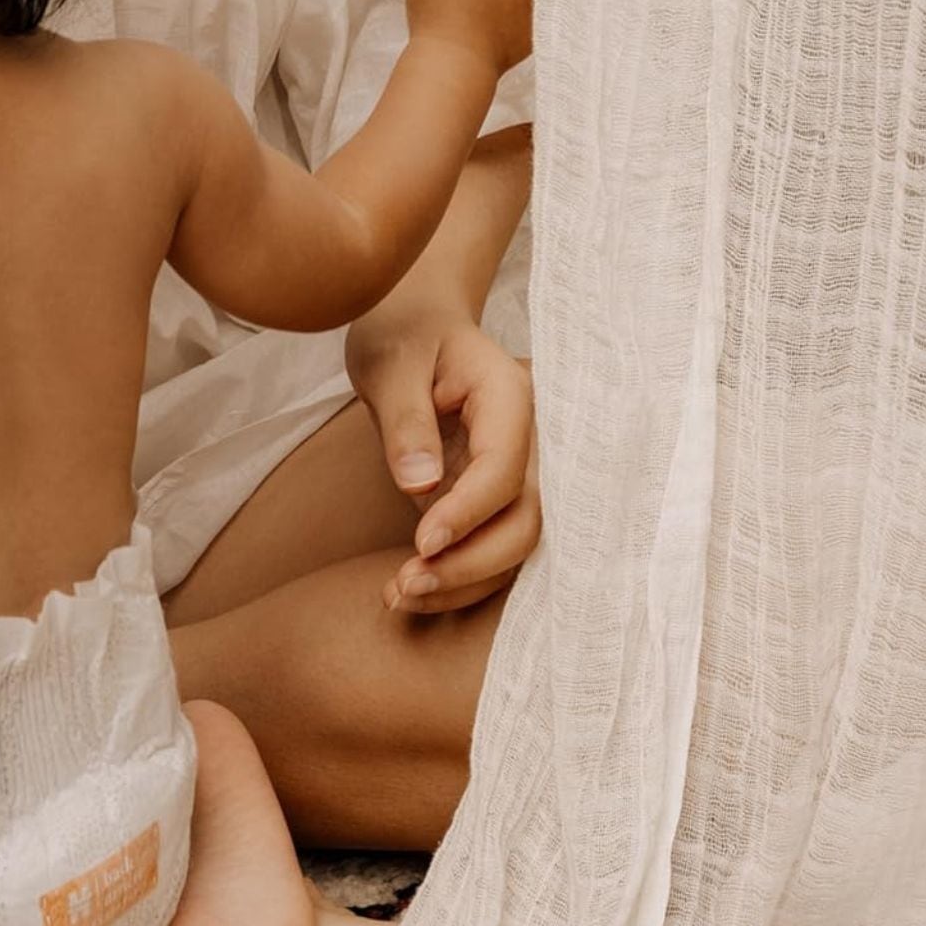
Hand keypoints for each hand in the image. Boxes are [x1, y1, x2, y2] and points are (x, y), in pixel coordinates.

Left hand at [347, 314, 540, 612]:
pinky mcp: (501, 497)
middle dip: (472, 561)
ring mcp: (523, 471)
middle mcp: (534, 438)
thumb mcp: (390, 365)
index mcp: (512, 395)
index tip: (421, 542)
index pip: (505, 466)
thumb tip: (420, 486)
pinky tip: (412, 593)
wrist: (417, 329)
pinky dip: (460, 577)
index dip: (469, 511)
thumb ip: (406, 422)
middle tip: (406, 585)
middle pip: (528, 517)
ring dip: (465, 581)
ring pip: (518, 543)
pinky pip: (495, 546)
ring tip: (399, 596)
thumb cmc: (403, 337)